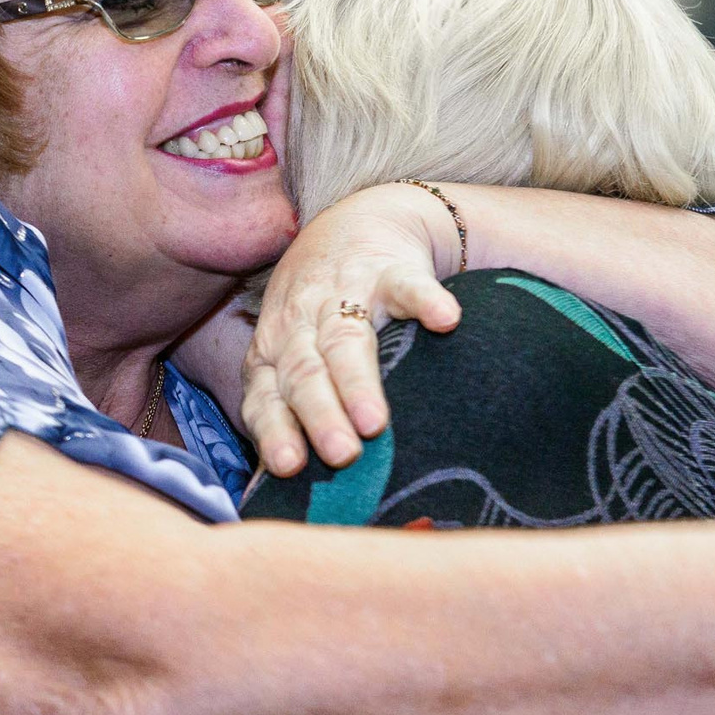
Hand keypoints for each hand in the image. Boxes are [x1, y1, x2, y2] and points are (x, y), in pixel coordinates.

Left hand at [241, 183, 464, 474]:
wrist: (354, 222)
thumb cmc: (318, 311)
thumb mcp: (293, 356)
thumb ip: (288, 413)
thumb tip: (280, 493)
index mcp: (275, 352)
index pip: (268, 395)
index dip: (275, 430)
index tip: (289, 467)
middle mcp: (301, 323)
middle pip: (305, 372)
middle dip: (319, 415)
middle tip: (342, 456)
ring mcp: (343, 294)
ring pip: (346, 338)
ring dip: (358, 381)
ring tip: (376, 421)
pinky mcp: (390, 268)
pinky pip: (407, 284)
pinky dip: (425, 301)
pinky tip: (447, 320)